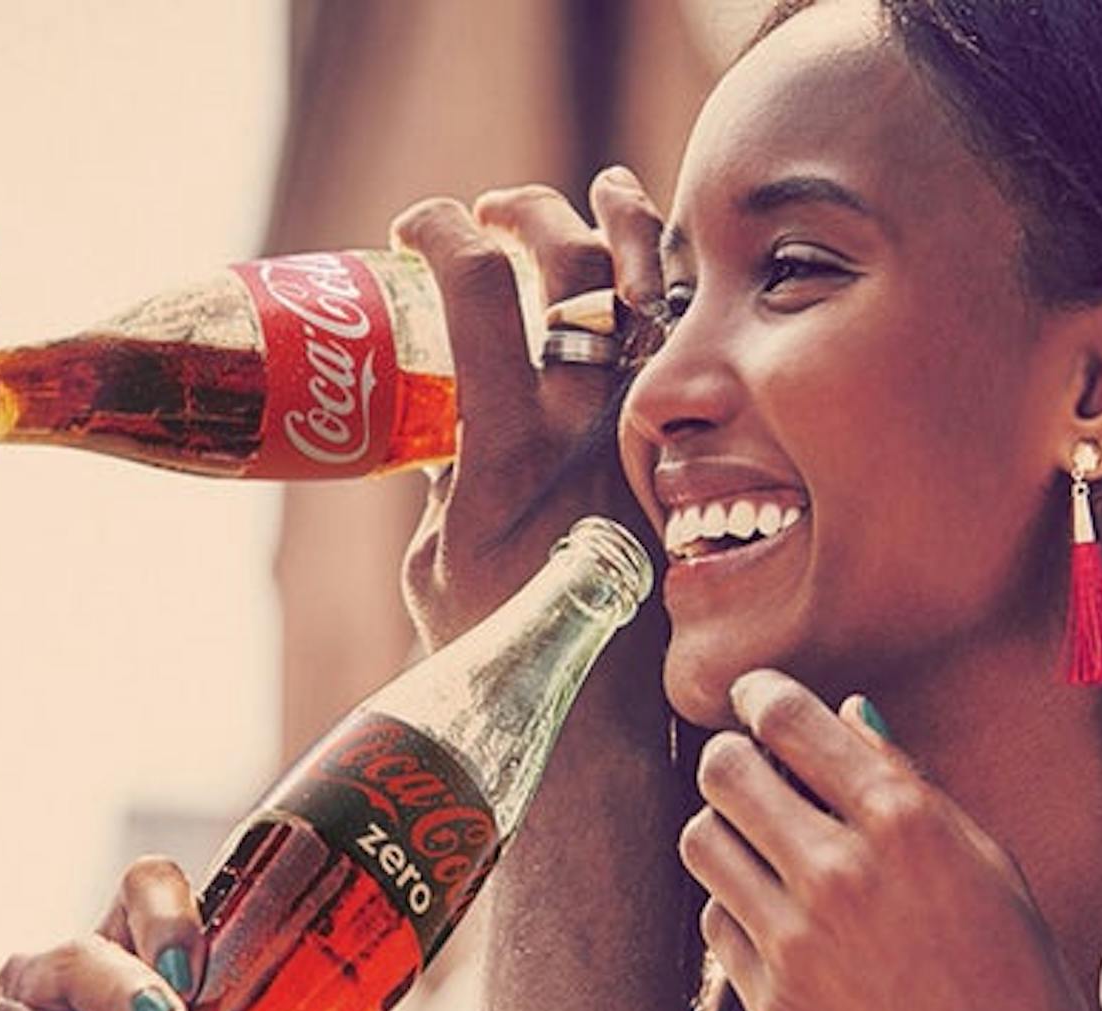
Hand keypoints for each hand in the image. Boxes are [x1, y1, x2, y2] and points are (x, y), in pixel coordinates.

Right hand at [390, 167, 667, 647]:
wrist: (597, 721)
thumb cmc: (499, 654)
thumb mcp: (434, 560)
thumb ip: (446, 478)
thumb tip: (453, 429)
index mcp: (505, 445)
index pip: (477, 286)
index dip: (440, 229)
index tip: (416, 226)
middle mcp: (586, 423)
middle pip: (573, 263)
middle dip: (527, 213)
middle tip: (494, 215)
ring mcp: (645, 437)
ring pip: (653, 295)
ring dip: (624, 229)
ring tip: (605, 197)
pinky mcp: (679, 458)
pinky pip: (685, 354)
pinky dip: (670, 298)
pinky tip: (656, 276)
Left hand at [680, 671, 1101, 1010]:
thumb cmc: (1019, 987)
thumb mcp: (988, 864)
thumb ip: (909, 785)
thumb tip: (849, 717)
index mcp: (906, 823)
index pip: (791, 720)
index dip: (761, 695)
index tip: (754, 697)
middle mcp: (841, 873)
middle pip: (724, 769)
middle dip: (731, 755)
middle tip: (749, 765)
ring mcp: (796, 942)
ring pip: (700, 840)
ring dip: (723, 828)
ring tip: (759, 842)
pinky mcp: (768, 1003)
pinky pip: (715, 920)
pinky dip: (736, 906)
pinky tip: (778, 917)